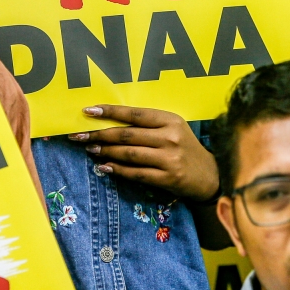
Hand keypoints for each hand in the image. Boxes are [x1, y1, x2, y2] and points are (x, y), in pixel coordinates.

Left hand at [69, 105, 218, 200]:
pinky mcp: (168, 178)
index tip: (88, 111)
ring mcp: (169, 159)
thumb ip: (149, 125)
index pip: (135, 114)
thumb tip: (113, 123)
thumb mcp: (173, 129)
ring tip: (90, 149)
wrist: (210, 175)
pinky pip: (136, 173)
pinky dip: (118, 170)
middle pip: (128, 135)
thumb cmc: (186, 148)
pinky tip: (104, 167)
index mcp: (170, 120)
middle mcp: (170, 138)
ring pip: (129, 154)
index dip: (110, 112)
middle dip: (100, 134)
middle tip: (79, 135)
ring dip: (106, 152)